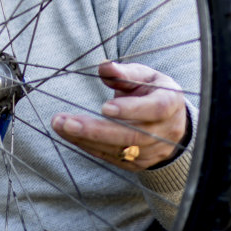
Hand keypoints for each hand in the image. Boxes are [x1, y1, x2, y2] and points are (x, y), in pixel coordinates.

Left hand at [49, 61, 188, 170]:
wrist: (171, 121)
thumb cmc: (153, 91)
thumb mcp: (145, 76)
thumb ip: (124, 73)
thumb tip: (104, 66)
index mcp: (170, 104)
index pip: (155, 110)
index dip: (131, 110)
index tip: (104, 107)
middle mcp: (164, 131)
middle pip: (131, 136)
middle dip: (96, 130)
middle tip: (66, 121)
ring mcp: (153, 151)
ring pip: (119, 150)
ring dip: (86, 139)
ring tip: (60, 125)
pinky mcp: (138, 163)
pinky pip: (111, 157)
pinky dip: (88, 146)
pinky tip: (69, 135)